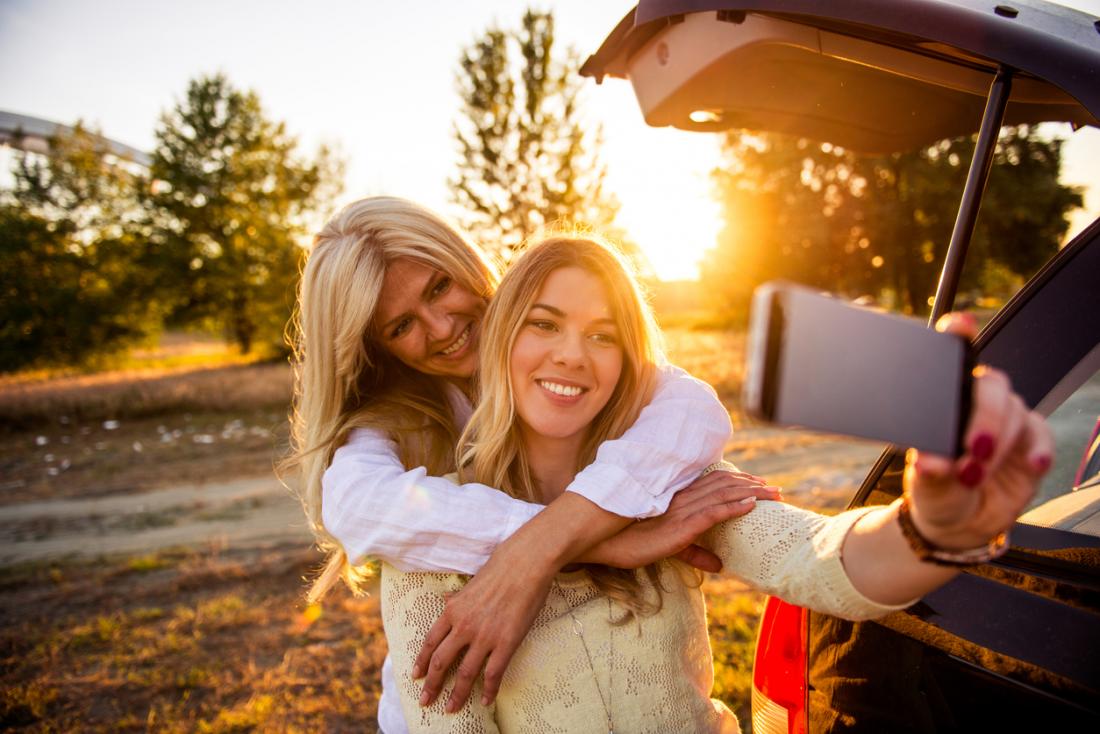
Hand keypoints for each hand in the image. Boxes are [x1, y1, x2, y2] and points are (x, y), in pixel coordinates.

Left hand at [413, 540, 554, 712]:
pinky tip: (486, 700)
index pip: (430, 642)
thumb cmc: (500, 570)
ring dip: (456, 695)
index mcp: (452, 611)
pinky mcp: (506, 642)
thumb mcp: (470, 584)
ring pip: (464, 673)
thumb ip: (457, 598)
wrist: (524, 564)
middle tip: (426, 700)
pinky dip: (489, 690)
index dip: (421, 662)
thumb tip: (446, 601)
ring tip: (451, 709)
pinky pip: (493, 673)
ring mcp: (484, 636)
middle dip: (432, 685)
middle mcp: (463, 626)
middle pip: (441, 662)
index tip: (416, 676)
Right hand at [588, 468, 781, 571]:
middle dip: (753, 486)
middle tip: (776, 490)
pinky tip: (751, 506)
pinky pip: (712, 512)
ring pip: (723, 495)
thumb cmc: (623, 542)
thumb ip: (694, 553)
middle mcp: (681, 500)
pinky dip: (734, 507)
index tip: (760, 486)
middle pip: (724, 486)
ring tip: (773, 495)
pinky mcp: (678, 525)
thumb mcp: (668, 549)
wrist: (595, 538)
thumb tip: (719, 565)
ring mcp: (680, 510)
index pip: (714, 485)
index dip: (739, 483)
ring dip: (751, 493)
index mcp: (676, 500)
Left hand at [905, 313, 1053, 549]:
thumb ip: (931, 473)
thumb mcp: (926, 485)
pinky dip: (1039, 449)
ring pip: (1013, 410)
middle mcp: (976, 402)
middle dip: (985, 416)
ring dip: (1000, 442)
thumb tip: (931, 464)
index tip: (958, 323)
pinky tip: (1033, 465)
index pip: (952, 361)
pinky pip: (1041, 435)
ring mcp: (1006, 419)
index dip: (958, 337)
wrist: (958, 522)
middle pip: (991, 386)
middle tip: (973, 450)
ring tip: (977, 474)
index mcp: (943, 401)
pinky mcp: (1030, 441)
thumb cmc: (936, 491)